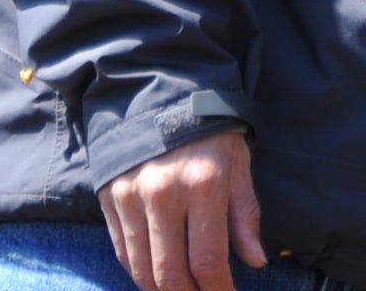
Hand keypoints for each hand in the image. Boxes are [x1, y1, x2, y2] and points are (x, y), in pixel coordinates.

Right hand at [100, 131, 262, 290]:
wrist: (163, 95)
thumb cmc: (211, 132)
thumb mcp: (238, 165)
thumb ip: (245, 214)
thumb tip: (256, 260)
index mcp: (204, 184)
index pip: (207, 261)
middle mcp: (163, 193)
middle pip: (170, 273)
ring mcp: (131, 197)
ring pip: (141, 268)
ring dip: (161, 290)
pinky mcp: (109, 198)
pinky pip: (122, 251)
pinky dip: (138, 270)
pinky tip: (155, 275)